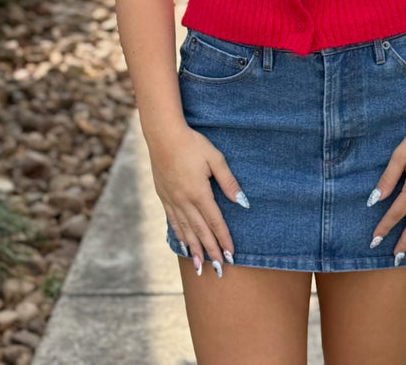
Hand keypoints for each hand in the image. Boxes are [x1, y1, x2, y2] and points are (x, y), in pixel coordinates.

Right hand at [147, 124, 248, 275]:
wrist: (163, 136)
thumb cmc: (192, 144)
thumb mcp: (215, 158)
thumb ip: (228, 181)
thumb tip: (242, 202)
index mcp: (199, 193)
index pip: (215, 221)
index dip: (224, 239)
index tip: (231, 254)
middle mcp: (184, 201)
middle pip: (200, 231)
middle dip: (211, 251)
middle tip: (219, 269)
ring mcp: (172, 200)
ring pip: (185, 230)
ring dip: (194, 249)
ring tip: (200, 266)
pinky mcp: (164, 197)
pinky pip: (173, 222)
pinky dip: (180, 235)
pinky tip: (183, 245)